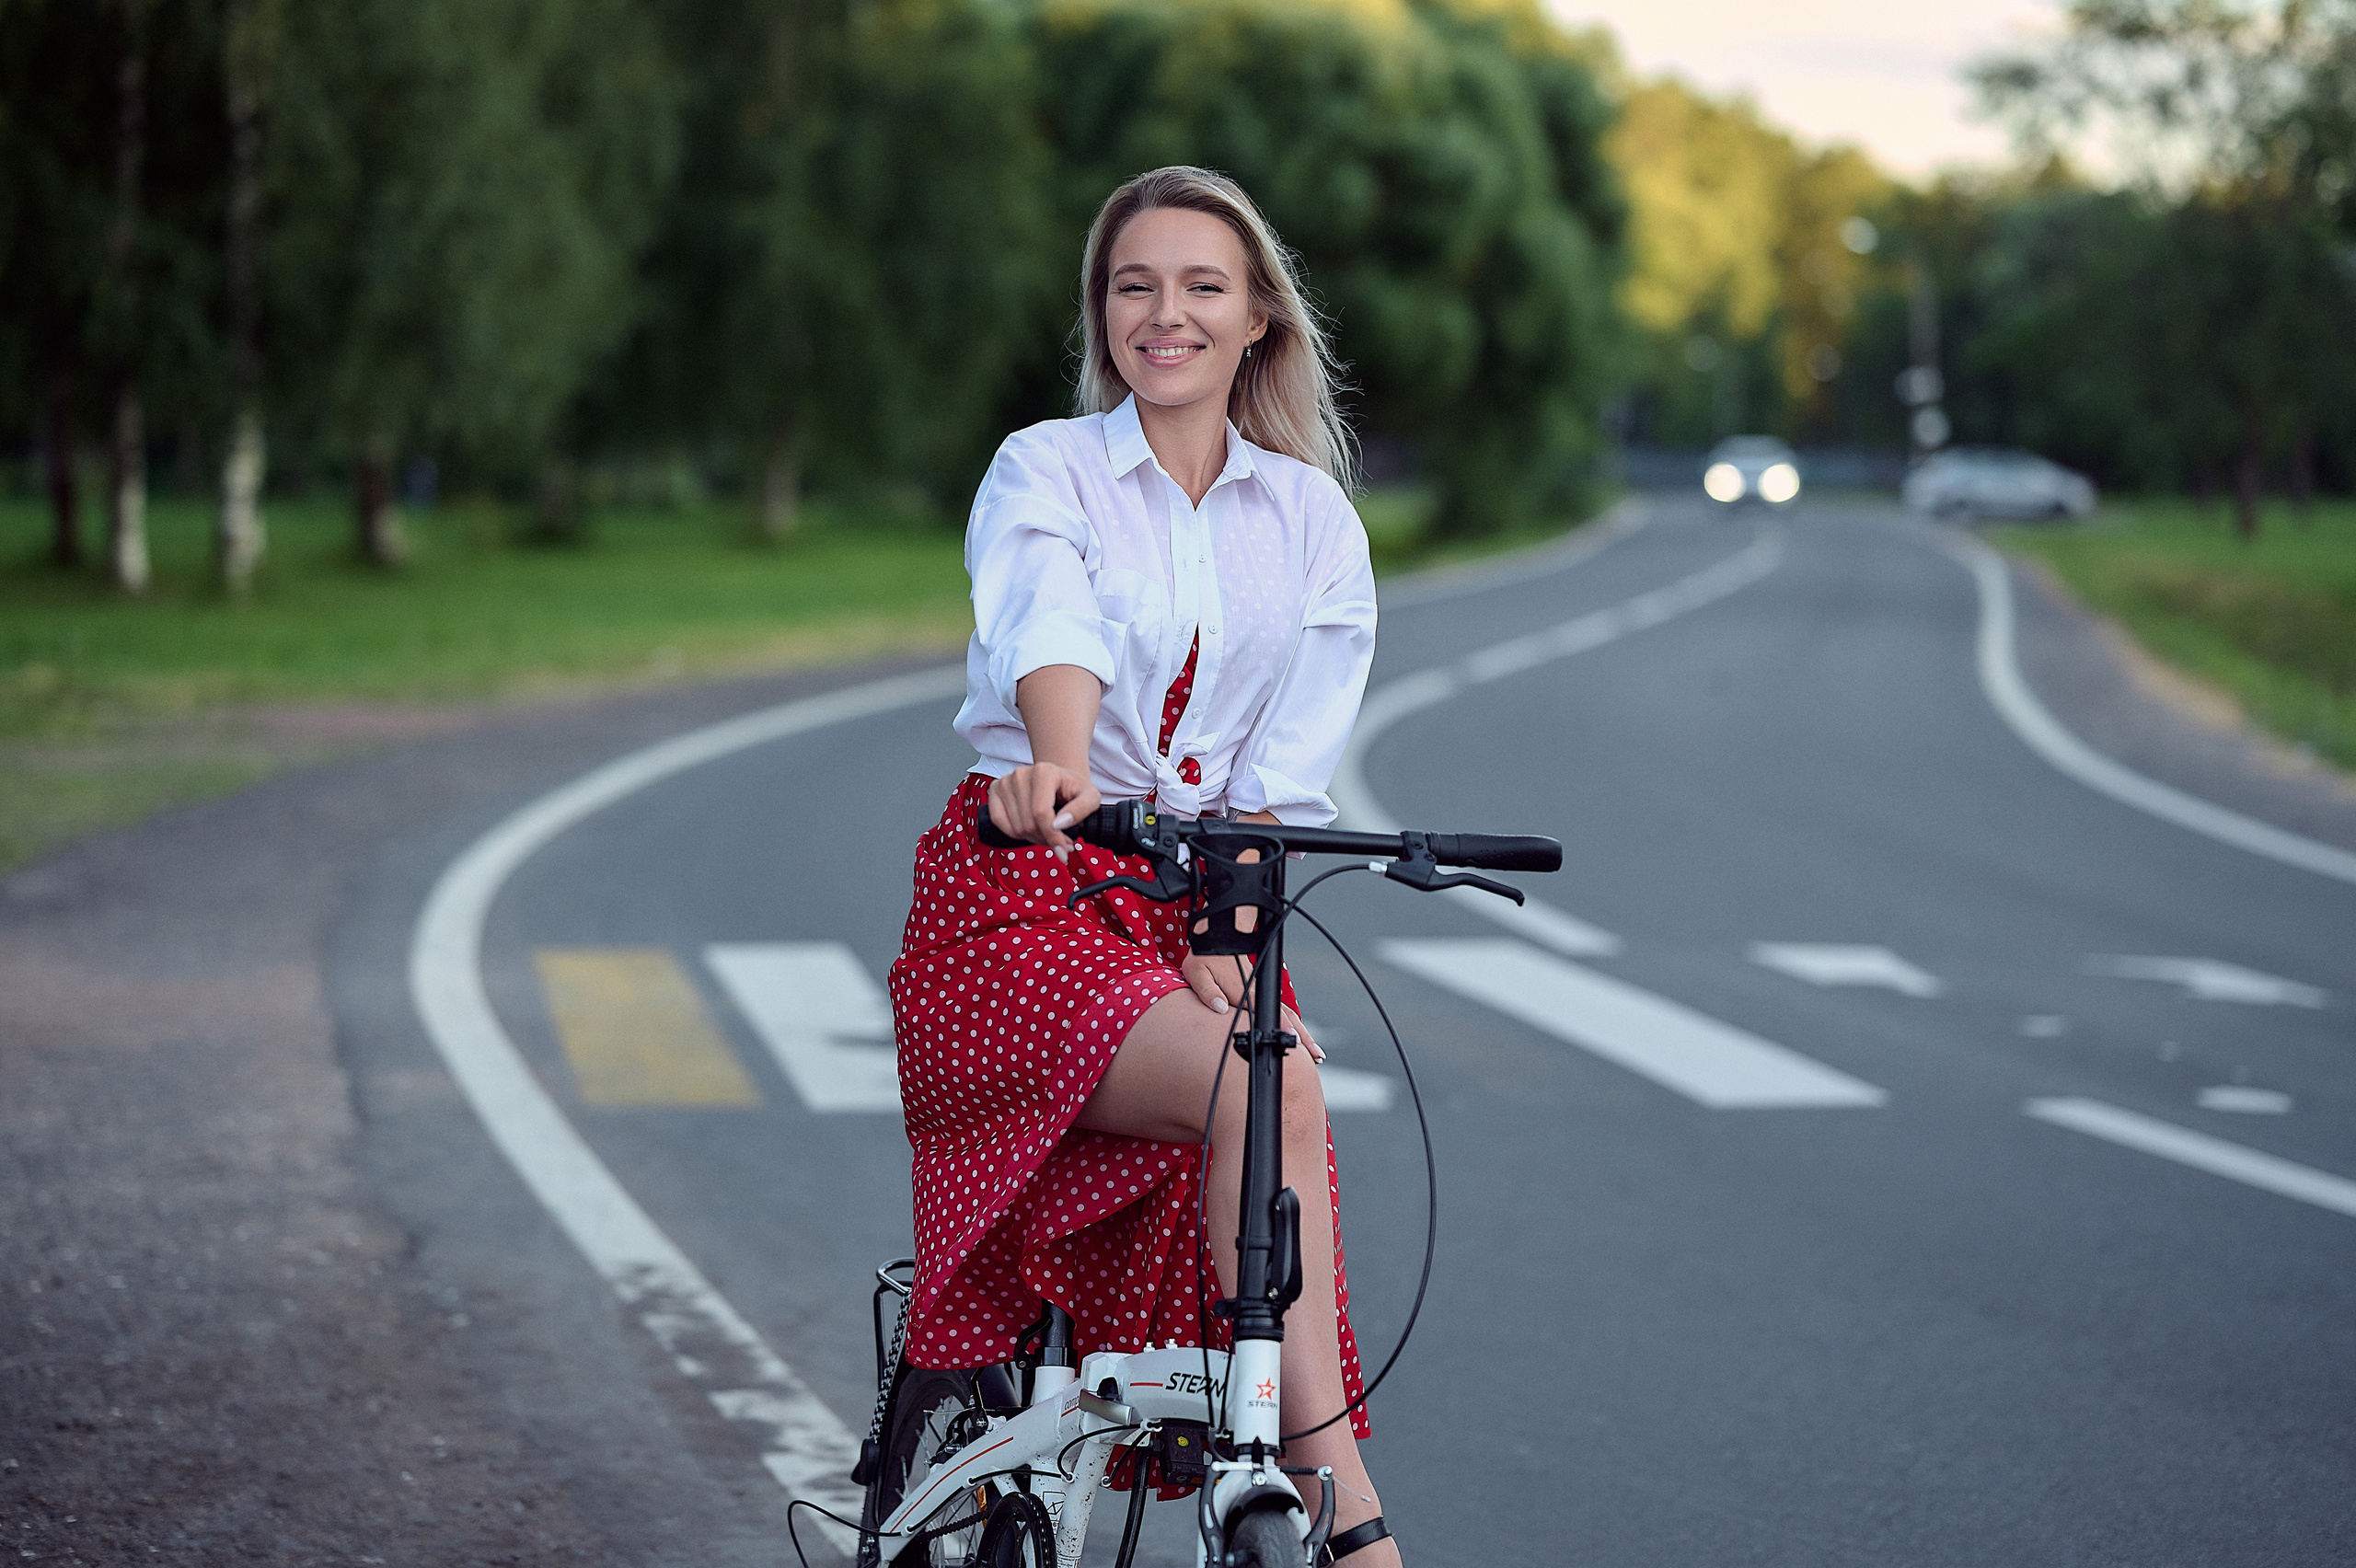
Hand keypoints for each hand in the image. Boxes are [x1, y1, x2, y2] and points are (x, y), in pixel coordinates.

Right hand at [987, 762, 1101, 858]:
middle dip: (1046, 839)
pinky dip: (1015, 833)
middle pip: (1028, 823)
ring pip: (1016, 827)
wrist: (1059, 780)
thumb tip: (1059, 824)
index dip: (1052, 837)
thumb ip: (1081, 809)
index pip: (1041, 812)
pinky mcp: (995, 790)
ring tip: (1047, 831)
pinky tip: (1030, 829)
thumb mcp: (1090, 797)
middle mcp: (1021, 773)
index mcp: (1044, 771)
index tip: (1064, 853)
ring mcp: (1005, 781)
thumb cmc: (1074, 789)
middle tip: (1060, 839)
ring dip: (1033, 838)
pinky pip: (999, 822)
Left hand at [1179, 952, 1323, 1061]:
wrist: (1216, 940)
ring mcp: (1260, 992)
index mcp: (1242, 990)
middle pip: (1285, 1016)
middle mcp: (1255, 992)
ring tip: (1315, 1053)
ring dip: (1302, 1032)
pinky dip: (1293, 1024)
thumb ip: (1208, 993)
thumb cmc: (1204, 958)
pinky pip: (1280, 1011)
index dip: (1281, 1026)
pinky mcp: (1259, 992)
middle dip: (1302, 1036)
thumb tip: (1220, 1008)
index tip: (1294, 1040)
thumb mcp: (1198, 974)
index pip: (1265, 1011)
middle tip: (1317, 1056)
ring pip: (1286, 1014)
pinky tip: (1299, 1037)